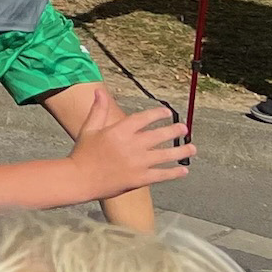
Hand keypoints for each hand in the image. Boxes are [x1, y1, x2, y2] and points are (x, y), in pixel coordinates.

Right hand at [70, 98, 192, 193]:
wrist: (79, 179)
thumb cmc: (83, 153)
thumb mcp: (88, 129)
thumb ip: (98, 110)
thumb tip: (99, 92)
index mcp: (119, 131)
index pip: (144, 118)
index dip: (158, 114)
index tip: (167, 113)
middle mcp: (131, 145)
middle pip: (159, 135)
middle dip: (174, 130)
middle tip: (185, 128)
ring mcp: (137, 163)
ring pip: (166, 155)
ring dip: (181, 151)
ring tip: (192, 148)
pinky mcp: (140, 178)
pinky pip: (162, 174)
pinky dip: (174, 172)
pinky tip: (184, 170)